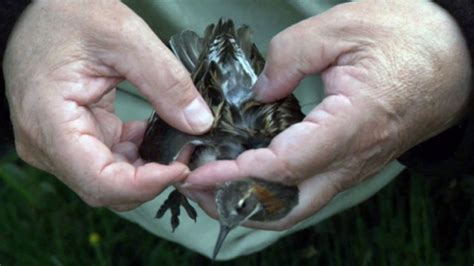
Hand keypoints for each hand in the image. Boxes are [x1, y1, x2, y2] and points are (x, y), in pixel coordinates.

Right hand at [3, 0, 212, 210]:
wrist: (40, 7)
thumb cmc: (67, 14)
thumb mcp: (125, 37)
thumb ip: (165, 81)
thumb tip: (198, 123)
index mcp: (49, 122)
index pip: (100, 181)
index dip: (146, 184)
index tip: (180, 167)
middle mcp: (46, 143)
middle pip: (105, 188)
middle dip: (151, 180)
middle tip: (185, 156)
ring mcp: (57, 144)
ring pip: (108, 180)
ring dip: (146, 170)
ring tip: (175, 145)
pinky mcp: (72, 137)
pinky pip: (107, 161)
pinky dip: (135, 156)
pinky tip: (152, 134)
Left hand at [184, 0, 471, 229]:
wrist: (457, 57)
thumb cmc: (408, 38)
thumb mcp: (342, 28)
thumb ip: (289, 57)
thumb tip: (257, 93)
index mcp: (354, 125)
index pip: (285, 167)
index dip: (236, 174)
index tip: (200, 171)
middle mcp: (354, 159)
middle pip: (288, 207)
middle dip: (236, 205)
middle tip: (197, 188)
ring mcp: (355, 167)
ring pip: (297, 207)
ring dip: (251, 203)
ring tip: (213, 185)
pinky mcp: (353, 164)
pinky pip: (307, 192)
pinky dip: (272, 193)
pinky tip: (248, 175)